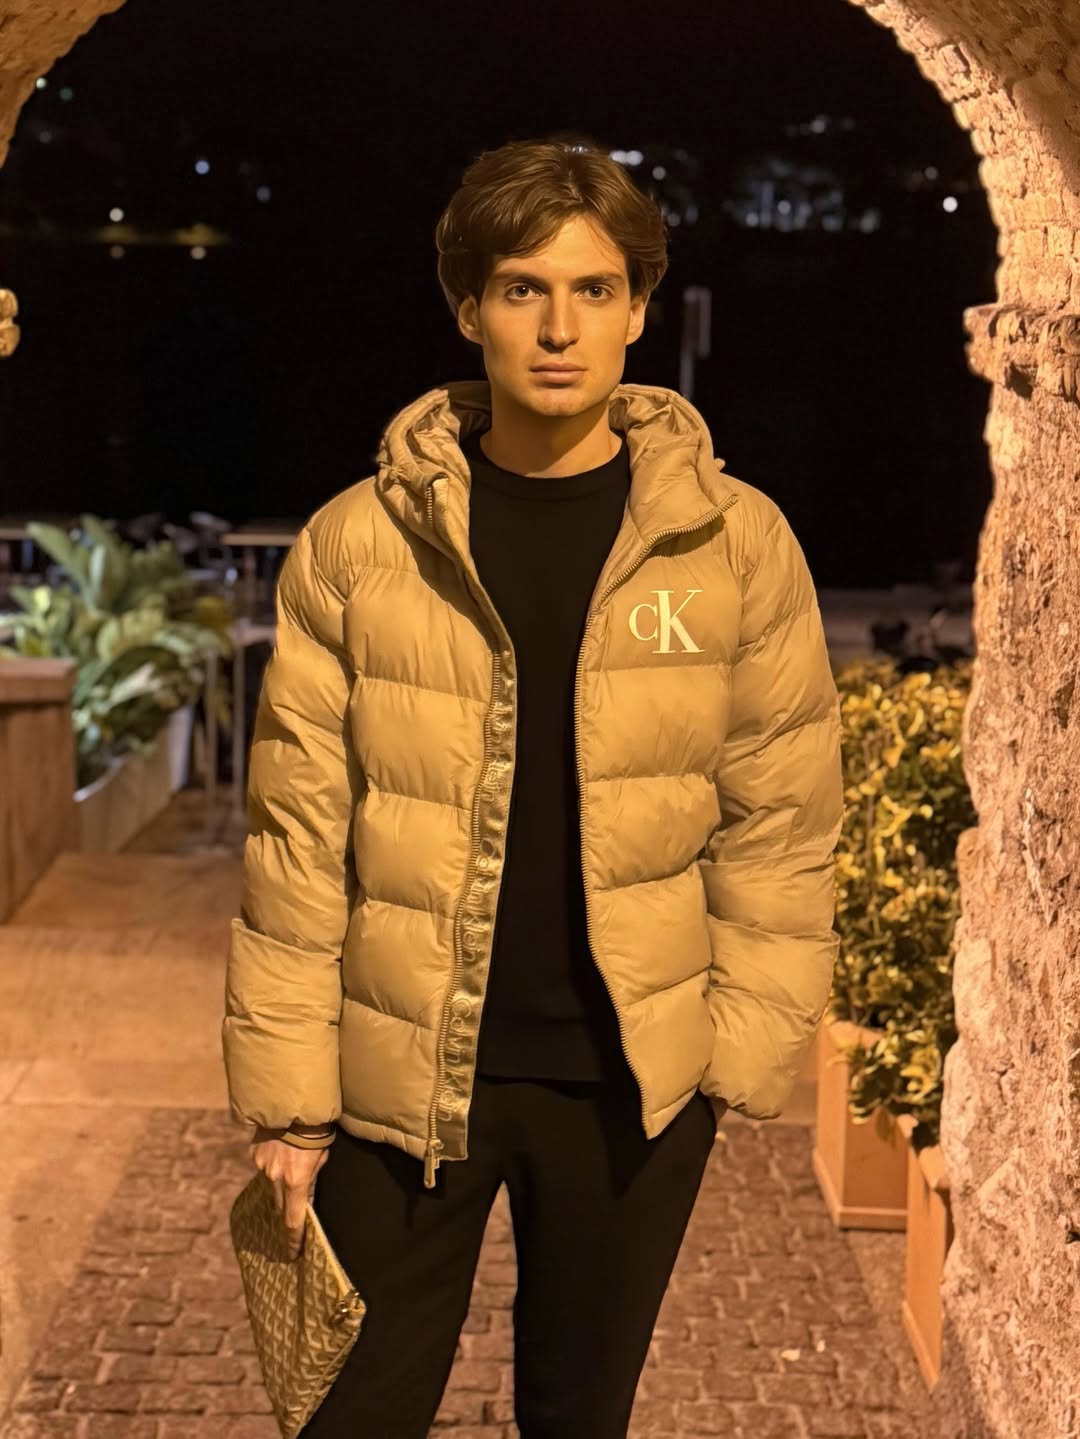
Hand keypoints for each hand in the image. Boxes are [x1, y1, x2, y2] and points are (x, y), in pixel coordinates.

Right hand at [251, 1138, 330, 1259]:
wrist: (295, 1103)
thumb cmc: (317, 1131)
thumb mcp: (321, 1158)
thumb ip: (312, 1179)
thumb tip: (306, 1195)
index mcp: (296, 1182)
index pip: (294, 1220)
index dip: (294, 1240)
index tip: (293, 1254)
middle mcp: (275, 1178)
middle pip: (279, 1207)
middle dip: (286, 1214)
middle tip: (290, 1225)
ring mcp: (262, 1166)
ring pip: (270, 1186)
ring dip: (279, 1187)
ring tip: (288, 1179)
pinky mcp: (255, 1154)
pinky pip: (263, 1168)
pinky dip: (271, 1167)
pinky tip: (280, 1156)